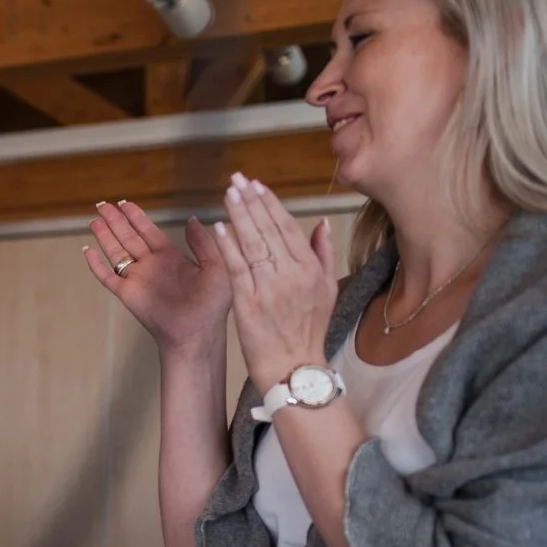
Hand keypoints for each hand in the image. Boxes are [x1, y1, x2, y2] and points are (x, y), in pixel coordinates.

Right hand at [83, 199, 231, 355]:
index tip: (124, 203)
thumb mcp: (216, 266)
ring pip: (116, 252)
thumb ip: (203, 243)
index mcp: (171, 257)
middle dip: (115, 220)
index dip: (136, 217)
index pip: (148, 231)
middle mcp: (151, 265)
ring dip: (105, 236)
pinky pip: (107, 276)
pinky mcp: (127, 294)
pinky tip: (86, 250)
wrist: (197, 332)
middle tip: (102, 204)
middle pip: (128, 237)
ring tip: (94, 220)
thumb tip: (192, 219)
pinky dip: (96, 264)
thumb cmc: (212, 303)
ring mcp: (137, 279)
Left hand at [214, 173, 340, 389]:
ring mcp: (270, 288)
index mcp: (310, 269)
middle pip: (268, 230)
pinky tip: (219, 227)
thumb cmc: (308, 329)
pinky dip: (229, 246)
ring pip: (253, 244)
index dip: (270, 203)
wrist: (294, 366)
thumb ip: (323, 253)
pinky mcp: (249, 303)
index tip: (256, 184)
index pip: (287, 227)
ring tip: (228, 194)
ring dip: (239, 216)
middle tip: (237, 180)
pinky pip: (238, 269)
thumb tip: (322, 222)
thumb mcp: (327, 289)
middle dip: (251, 202)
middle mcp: (292, 274)